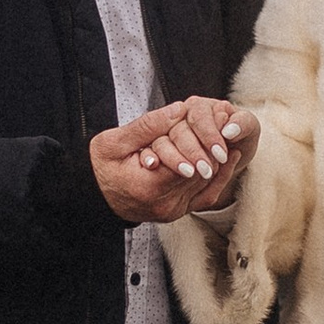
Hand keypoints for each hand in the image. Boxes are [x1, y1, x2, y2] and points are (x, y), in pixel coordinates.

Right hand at [92, 99, 253, 223]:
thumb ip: (148, 127)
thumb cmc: (101, 166)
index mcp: (148, 186)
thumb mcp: (115, 141)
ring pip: (207, 184)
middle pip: (201, 172)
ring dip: (219, 158)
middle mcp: (164, 204)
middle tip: (226, 117)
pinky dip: (219, 177)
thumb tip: (179, 110)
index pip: (188, 160)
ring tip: (228, 131)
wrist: (94, 196)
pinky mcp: (177, 213)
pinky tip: (227, 159)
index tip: (216, 113)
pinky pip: (205, 197)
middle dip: (215, 144)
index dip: (205, 136)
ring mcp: (172, 211)